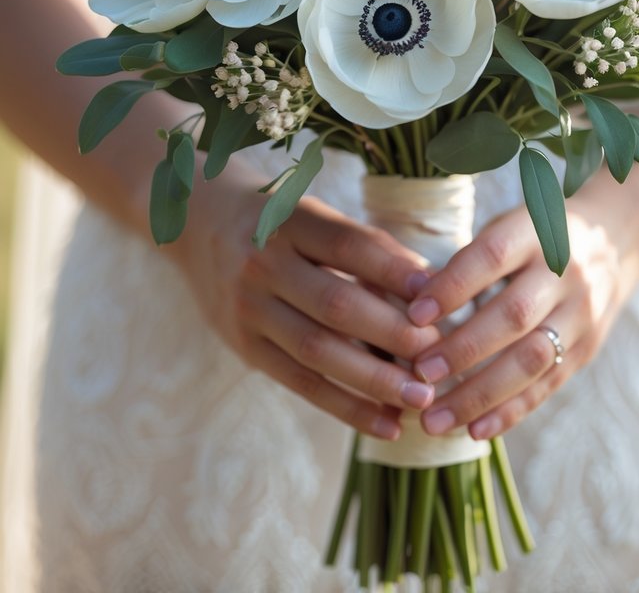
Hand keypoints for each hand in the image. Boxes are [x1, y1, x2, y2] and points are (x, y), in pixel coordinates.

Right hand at [170, 175, 439, 438]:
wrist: (199, 226)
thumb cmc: (281, 222)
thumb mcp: (315, 215)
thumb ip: (366, 248)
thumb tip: (431, 288)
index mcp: (290, 222)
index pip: (348, 245)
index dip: (394, 270)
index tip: (438, 295)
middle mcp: (264, 264)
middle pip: (335, 304)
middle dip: (393, 334)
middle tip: (439, 356)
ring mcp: (250, 308)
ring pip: (318, 351)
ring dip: (374, 381)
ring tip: (421, 399)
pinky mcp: (245, 348)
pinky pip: (301, 384)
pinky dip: (346, 407)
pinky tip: (386, 425)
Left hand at [406, 170, 638, 439]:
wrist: (615, 237)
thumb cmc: (536, 234)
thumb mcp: (508, 227)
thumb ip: (469, 261)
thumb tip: (414, 308)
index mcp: (537, 233)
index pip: (493, 257)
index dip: (453, 286)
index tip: (414, 315)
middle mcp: (565, 273)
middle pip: (513, 315)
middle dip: (462, 350)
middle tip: (419, 374)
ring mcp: (581, 313)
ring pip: (531, 360)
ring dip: (479, 395)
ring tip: (434, 420)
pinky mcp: (587, 348)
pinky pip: (547, 386)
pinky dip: (509, 412)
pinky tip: (474, 431)